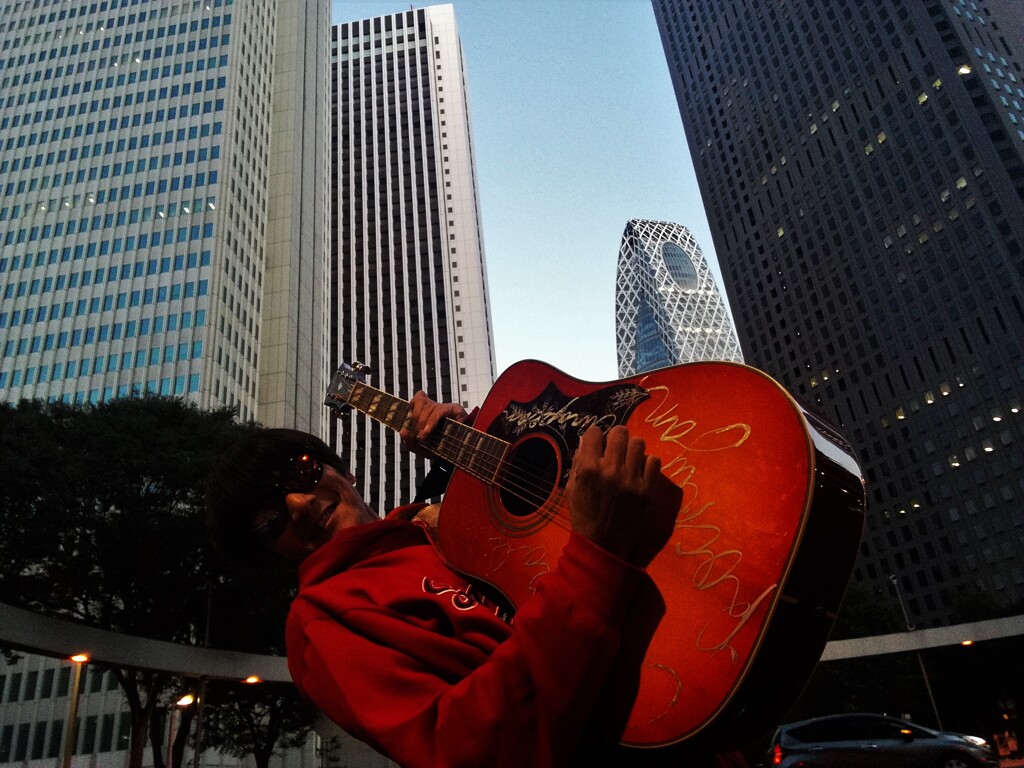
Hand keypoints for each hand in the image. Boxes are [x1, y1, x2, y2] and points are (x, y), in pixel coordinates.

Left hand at [400, 391, 469, 456]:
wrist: (458, 455)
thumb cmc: (439, 449)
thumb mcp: (420, 448)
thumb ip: (409, 442)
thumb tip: (403, 431)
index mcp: (427, 412)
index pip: (418, 398)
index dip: (413, 407)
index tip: (412, 421)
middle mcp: (436, 407)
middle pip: (420, 402)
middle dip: (416, 419)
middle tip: (420, 434)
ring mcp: (446, 407)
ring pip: (429, 407)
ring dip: (424, 423)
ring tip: (425, 436)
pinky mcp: (456, 410)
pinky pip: (440, 411)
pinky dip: (432, 421)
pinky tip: (429, 430)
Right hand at [567, 425, 680, 567]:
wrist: (604, 545)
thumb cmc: (584, 516)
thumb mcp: (571, 489)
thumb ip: (578, 463)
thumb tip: (586, 443)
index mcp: (588, 469)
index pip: (594, 432)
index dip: (595, 437)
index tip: (597, 444)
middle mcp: (610, 469)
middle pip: (619, 432)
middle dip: (615, 438)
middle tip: (615, 449)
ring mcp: (631, 479)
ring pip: (638, 443)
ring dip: (632, 449)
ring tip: (629, 460)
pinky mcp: (647, 489)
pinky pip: (654, 461)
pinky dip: (647, 463)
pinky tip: (640, 472)